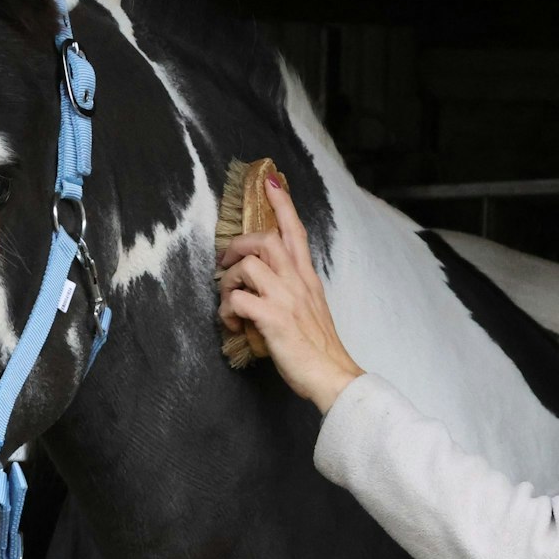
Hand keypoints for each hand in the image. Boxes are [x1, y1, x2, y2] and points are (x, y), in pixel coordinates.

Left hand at [215, 174, 364, 412]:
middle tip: (226, 259)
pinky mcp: (272, 319)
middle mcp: (298, 282)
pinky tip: (233, 324)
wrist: (332, 376)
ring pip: (246, 266)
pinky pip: (236, 301)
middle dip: (238, 243)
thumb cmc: (319, 349)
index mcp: (307, 278)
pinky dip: (226, 311)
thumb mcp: (311, 310)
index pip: (296, 231)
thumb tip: (263, 290)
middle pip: (266, 239)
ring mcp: (285, 298)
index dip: (283, 204)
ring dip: (228, 282)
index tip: (271, 182)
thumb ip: (292, 292)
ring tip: (228, 302)